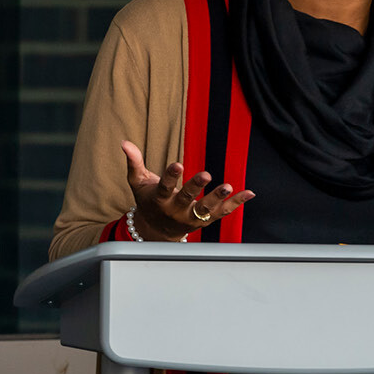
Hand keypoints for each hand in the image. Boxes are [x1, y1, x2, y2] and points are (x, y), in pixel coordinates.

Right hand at [121, 140, 254, 240]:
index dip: (171, 176)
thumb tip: (125, 142)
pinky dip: (236, 203)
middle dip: (195, 187)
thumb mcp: (138, 183)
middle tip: (205, 175)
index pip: (164, 188)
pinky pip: (222, 212)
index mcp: (160, 200)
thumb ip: (134, 162)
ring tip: (228, 186)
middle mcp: (176, 211)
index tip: (177, 164)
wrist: (156, 230)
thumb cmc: (148, 201)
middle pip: (186, 199)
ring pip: (205, 209)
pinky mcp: (204, 221)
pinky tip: (248, 193)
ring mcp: (191, 218)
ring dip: (217, 197)